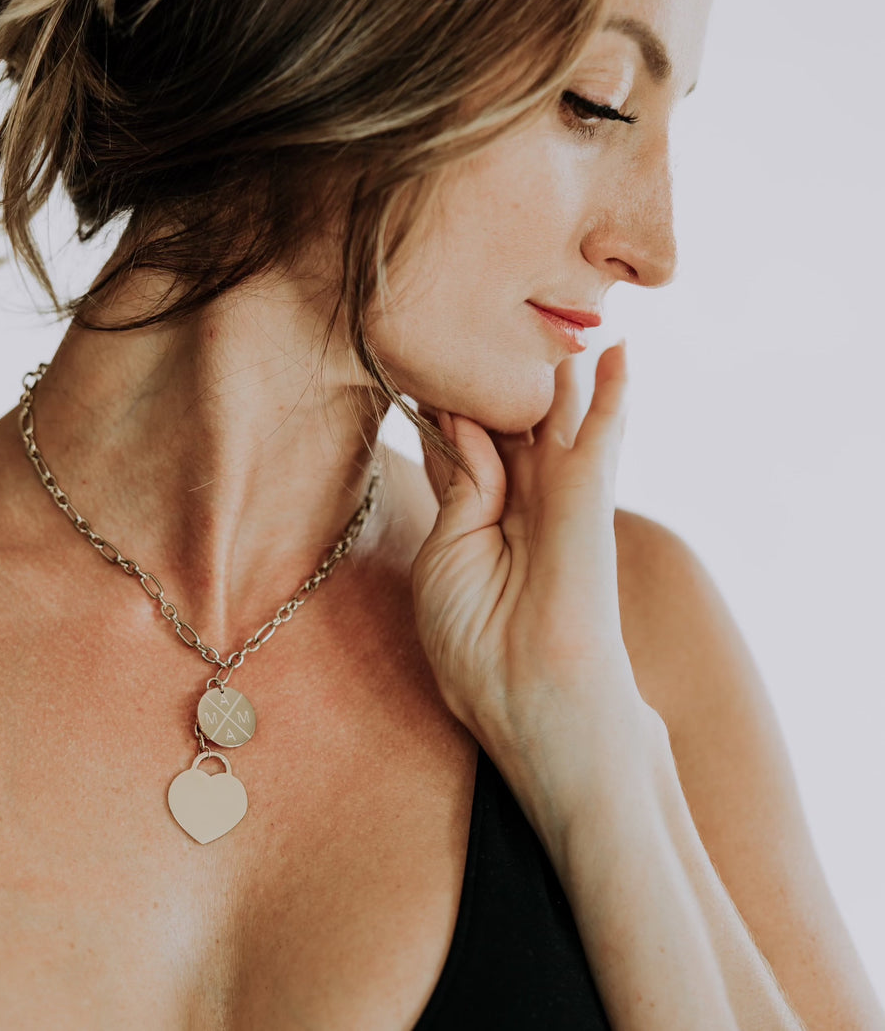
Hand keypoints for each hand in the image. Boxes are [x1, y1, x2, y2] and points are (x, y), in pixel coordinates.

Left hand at [413, 343, 654, 806]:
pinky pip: (599, 444)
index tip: (423, 350)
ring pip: (558, 423)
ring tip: (561, 318)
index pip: (466, 445)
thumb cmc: (483, 660)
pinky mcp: (590, 515)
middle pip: (511, 424)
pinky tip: (617, 353)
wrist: (543, 726)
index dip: (449, 401)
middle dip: (499, 373)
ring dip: (557, 371)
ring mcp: (561, 508)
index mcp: (479, 522)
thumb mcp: (445, 565)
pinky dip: (609, 397)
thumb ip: (463, 492)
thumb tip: (460, 424)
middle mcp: (524, 508)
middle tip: (485, 314)